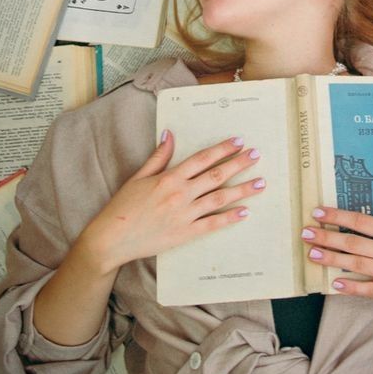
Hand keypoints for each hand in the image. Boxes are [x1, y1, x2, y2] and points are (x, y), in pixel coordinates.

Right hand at [80, 131, 264, 274]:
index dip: (222, 149)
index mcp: (169, 178)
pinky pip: (212, 224)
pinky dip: (230, 218)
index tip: (239, 141)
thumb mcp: (138, 177)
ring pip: (219, 198)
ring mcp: (184, 215)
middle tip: (257, 155)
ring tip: (260, 183)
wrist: (112, 239)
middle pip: (216, 175)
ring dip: (242, 190)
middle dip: (239, 164)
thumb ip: (158, 156)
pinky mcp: (185, 234)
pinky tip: (245, 212)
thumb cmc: (123, 207)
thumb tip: (170, 134)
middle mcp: (180, 194)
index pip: (202, 158)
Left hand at [302, 178, 372, 307]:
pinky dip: (353, 288)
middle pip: (353, 243)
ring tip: (311, 255)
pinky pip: (372, 290)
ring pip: (357, 266)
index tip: (318, 212)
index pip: (361, 221)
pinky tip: (335, 284)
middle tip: (304, 233)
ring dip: (332, 260)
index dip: (337, 216)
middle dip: (326, 238)